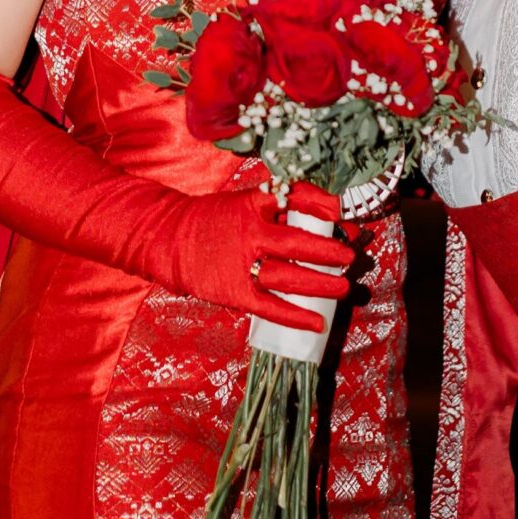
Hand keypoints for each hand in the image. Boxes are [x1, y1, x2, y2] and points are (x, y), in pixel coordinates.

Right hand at [146, 183, 354, 334]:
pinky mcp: (233, 291)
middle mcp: (250, 232)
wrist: (167, 238)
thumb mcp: (242, 201)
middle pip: (296, 242)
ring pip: (287, 276)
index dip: (319, 204)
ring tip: (343, 288)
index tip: (338, 212)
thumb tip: (320, 218)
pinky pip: (269, 306)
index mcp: (253, 203)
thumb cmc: (213, 219)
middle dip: (328, 251)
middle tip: (350, 256)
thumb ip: (276, 209)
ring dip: (319, 284)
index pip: (293, 197)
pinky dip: (294, 316)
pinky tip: (317, 322)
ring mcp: (241, 263)